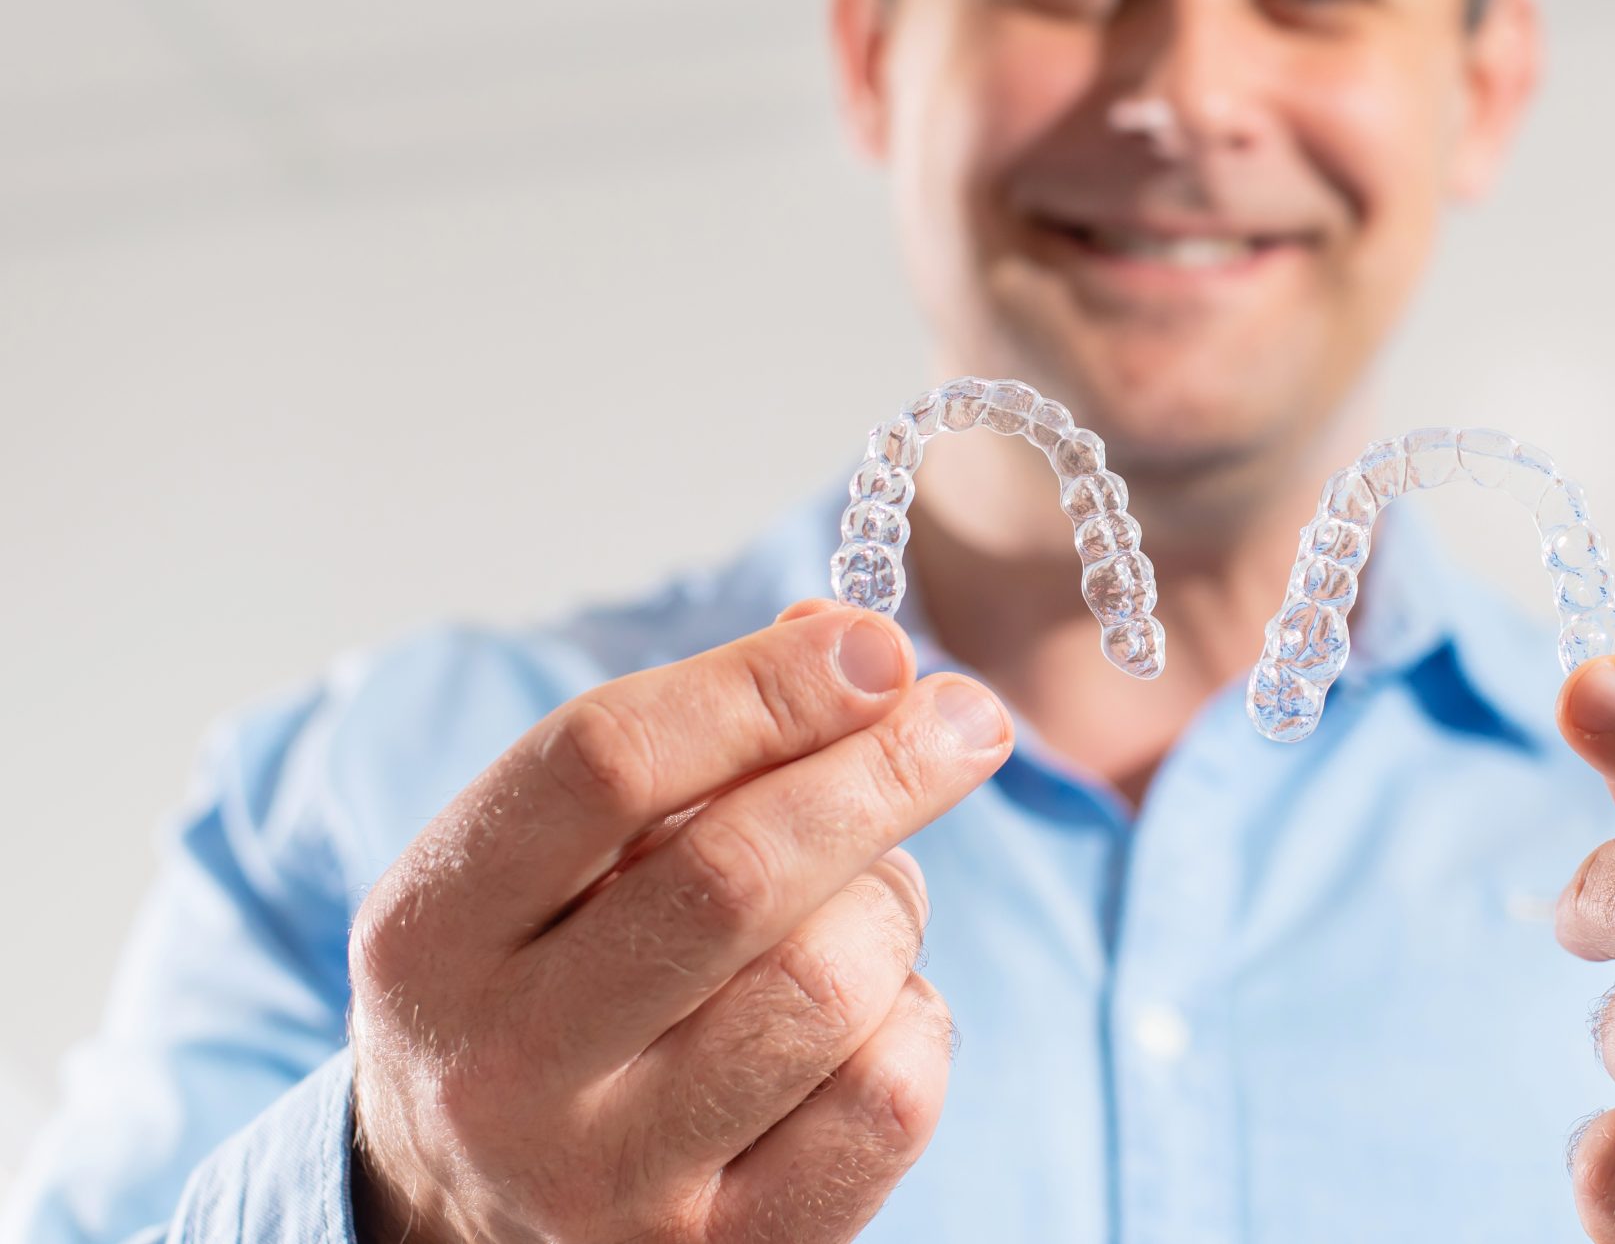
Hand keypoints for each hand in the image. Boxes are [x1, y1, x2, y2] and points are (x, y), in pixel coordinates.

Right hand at [347, 599, 1013, 1243]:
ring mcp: (611, 1184)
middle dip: (880, 771)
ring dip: (890, 905)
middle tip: (967, 717)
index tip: (876, 644)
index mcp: (432, 933)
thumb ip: (690, 741)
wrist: (475, 1222)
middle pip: (737, 873)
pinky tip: (873, 1008)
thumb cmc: (549, 983)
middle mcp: (502, 1069)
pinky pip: (889, 1098)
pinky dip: (915, 1020)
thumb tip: (854, 645)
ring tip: (873, 893)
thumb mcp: (555, 861)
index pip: (603, 765)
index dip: (763, 686)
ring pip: (833, 984)